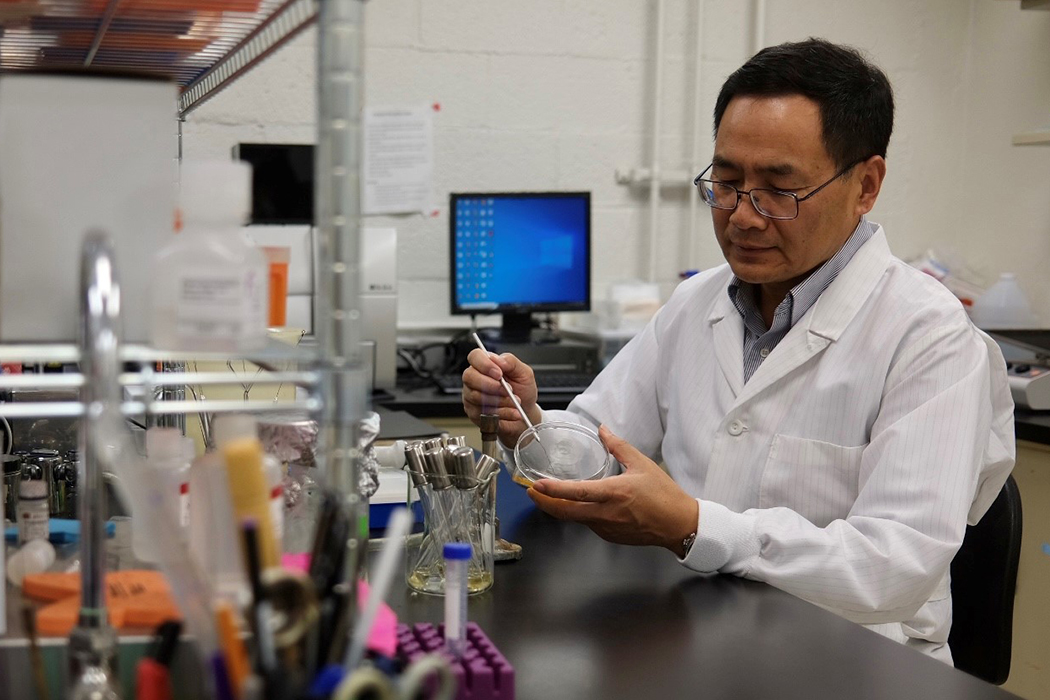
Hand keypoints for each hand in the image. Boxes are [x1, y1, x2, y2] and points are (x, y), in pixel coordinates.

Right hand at [461, 348, 541, 446]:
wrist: (525, 411)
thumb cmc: (523, 390)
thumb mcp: (524, 373)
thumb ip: (512, 362)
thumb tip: (498, 359)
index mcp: (486, 364)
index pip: (475, 356)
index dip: (484, 364)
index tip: (499, 374)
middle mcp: (475, 378)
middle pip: (469, 376)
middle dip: (491, 385)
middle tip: (509, 390)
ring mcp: (471, 396)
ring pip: (476, 397)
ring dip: (500, 401)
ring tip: (515, 402)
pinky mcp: (473, 412)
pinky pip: (482, 413)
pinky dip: (501, 413)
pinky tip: (512, 412)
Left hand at [527, 425, 699, 556]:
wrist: (679, 525)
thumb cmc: (664, 495)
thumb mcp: (642, 464)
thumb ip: (618, 446)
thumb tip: (603, 430)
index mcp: (614, 493)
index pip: (577, 492)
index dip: (553, 490)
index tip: (536, 485)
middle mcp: (607, 513)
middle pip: (566, 512)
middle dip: (543, 503)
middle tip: (530, 492)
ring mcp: (607, 528)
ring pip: (575, 519)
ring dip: (559, 508)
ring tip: (547, 496)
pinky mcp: (610, 536)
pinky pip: (587, 524)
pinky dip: (577, 514)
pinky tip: (576, 505)